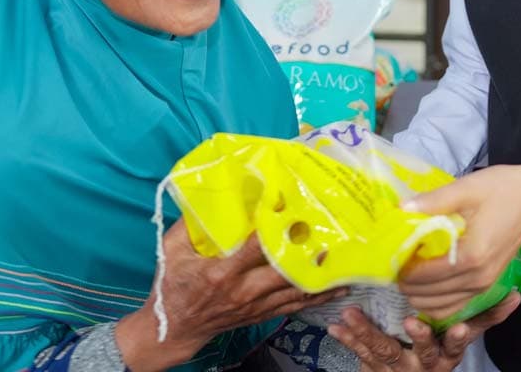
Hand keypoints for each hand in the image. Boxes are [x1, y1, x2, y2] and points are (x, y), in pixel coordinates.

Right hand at [115, 221, 344, 371]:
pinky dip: (318, 297)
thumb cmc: (172, 285)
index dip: (276, 227)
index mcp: (222, 272)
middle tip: (334, 232)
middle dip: (311, 252)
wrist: (174, 327)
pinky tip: (338, 288)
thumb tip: (209, 192)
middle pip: (286, 270)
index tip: (293, 206)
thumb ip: (191, 224)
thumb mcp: (172, 251)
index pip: (256, 247)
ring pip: (297, 290)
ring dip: (323, 276)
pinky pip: (296, 305)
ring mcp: (255, 305)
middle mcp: (244, 290)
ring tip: (348, 259)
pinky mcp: (262, 314)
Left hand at [328, 293, 520, 370]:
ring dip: (369, 332)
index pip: (455, 347)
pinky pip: (360, 353)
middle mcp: (423, 364)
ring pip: (385, 349)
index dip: (457, 338)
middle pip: (423, 351)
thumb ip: (487, 318)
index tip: (461, 327)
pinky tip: (335, 326)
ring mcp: (397, 368)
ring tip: (353, 315)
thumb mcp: (461, 341)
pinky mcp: (375, 368)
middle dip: (419, 337)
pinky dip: (348, 339)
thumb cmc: (438, 355)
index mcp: (445, 356)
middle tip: (413, 323)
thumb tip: (516, 296)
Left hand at [398, 164, 520, 319]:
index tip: (388, 254)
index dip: (400, 269)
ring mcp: (485, 286)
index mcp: (470, 257)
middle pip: (428, 298)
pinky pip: (456, 307)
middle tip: (395, 262)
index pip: (423, 277)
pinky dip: (437, 302)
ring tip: (408, 272)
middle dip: (406, 284)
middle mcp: (477, 279)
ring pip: (441, 309)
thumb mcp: (466, 188)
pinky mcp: (489, 285)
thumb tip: (400, 209)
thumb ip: (433, 202)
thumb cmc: (502, 189)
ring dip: (419, 296)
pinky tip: (428, 283)